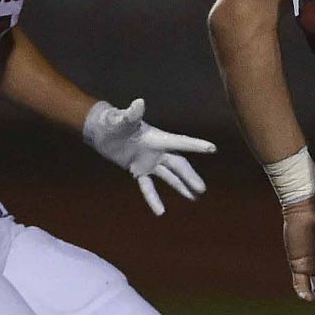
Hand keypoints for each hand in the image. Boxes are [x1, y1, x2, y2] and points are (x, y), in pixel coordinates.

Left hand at [83, 99, 216, 214]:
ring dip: (181, 187)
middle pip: (178, 166)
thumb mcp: (121, 119)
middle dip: (190, 177)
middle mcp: (157, 151)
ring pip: (169, 177)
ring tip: (194, 197)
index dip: (196, 146)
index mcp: (157, 138)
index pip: (180, 142)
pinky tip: (160, 211)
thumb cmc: (113, 122)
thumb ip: (131, 114)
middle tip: (202, 189)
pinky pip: (148, 187)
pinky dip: (153, 199)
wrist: (101, 131)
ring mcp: (149, 162)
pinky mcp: (138, 170)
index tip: (212, 149)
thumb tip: (138, 103)